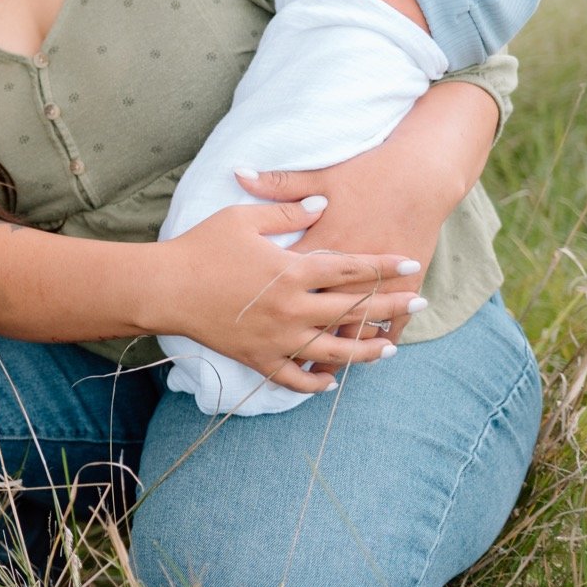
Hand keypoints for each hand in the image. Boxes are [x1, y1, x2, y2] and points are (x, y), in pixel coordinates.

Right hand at [154, 195, 426, 393]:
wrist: (164, 287)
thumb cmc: (201, 247)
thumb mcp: (243, 218)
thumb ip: (287, 210)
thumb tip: (322, 205)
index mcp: (292, 271)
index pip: (351, 268)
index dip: (383, 265)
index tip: (410, 263)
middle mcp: (293, 308)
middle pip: (354, 309)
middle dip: (392, 305)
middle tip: (422, 302)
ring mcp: (278, 338)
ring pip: (335, 351)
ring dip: (367, 349)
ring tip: (390, 346)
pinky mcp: (258, 358)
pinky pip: (294, 377)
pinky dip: (315, 382)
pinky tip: (332, 380)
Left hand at [233, 82, 493, 351]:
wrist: (421, 174)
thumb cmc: (367, 173)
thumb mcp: (319, 176)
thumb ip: (279, 185)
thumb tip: (237, 173)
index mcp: (319, 244)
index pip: (286, 281)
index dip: (264, 301)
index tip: (243, 317)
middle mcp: (348, 271)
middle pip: (315, 313)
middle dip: (293, 336)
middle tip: (271, 355)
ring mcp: (377, 282)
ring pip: (352, 327)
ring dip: (337, 351)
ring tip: (317, 372)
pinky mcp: (404, 287)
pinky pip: (389, 326)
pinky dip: (375, 343)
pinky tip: (365, 358)